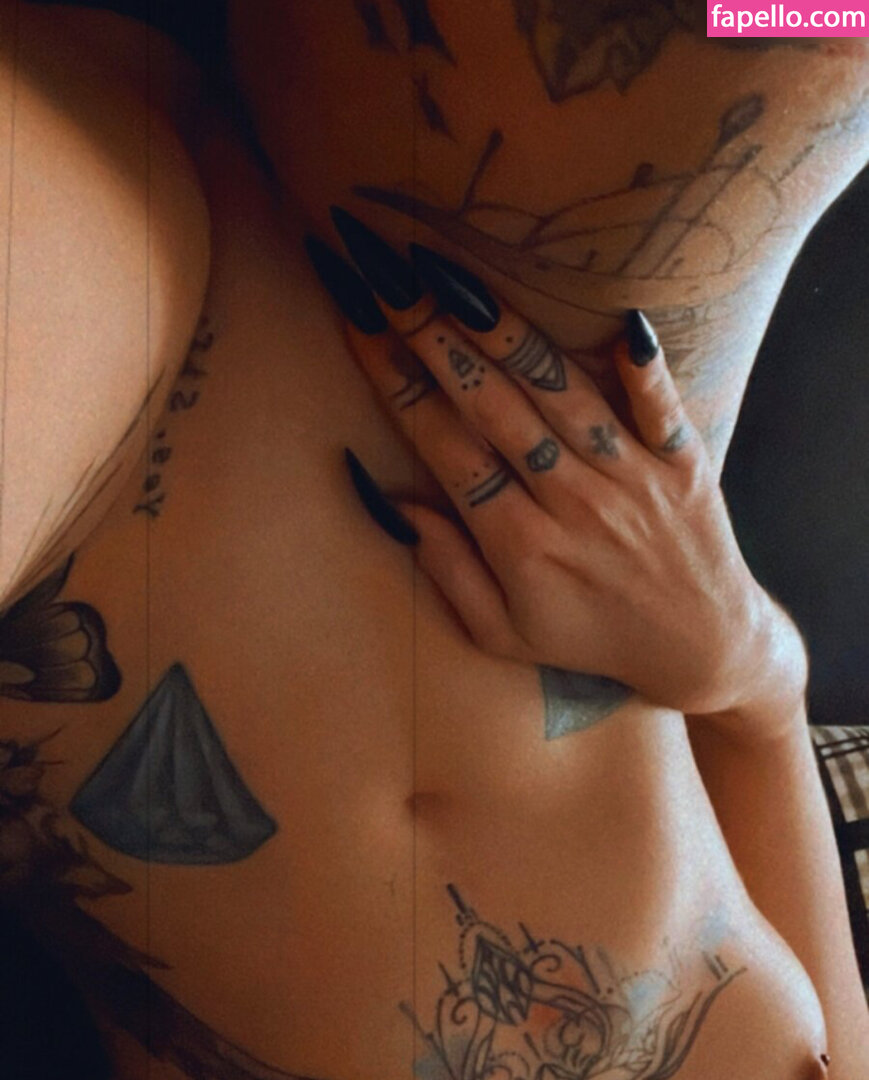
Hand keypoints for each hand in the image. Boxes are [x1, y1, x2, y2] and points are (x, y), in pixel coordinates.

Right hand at [308, 217, 806, 721]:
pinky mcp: (683, 464)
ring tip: (457, 278)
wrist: (702, 650)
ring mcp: (630, 479)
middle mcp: (571, 502)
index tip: (359, 322)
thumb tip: (397, 504)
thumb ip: (448, 570)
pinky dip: (644, 369)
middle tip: (387, 274)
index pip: (444, 445)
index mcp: (519, 544)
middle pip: (491, 407)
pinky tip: (625, 320)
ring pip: (560, 395)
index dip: (396, 380)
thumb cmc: (592, 640)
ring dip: (506, 335)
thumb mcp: (502, 633)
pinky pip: (663, 409)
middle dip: (432, 335)